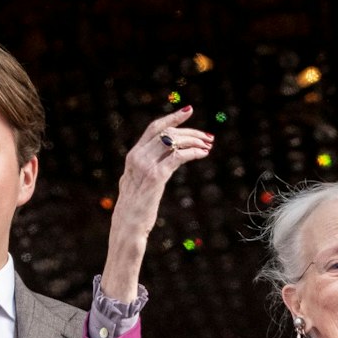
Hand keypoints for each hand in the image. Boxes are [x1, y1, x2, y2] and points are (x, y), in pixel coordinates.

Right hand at [101, 108, 215, 300]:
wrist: (128, 226)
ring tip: (209, 145)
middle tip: (208, 136)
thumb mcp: (135, 184)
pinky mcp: (156, 177)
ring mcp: (145, 166)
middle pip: (167, 133)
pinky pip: (178, 157)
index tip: (188, 111)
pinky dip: (193, 152)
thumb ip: (142, 169)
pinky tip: (202, 154)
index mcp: (133, 156)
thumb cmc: (134, 209)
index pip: (153, 128)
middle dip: (190, 131)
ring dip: (194, 141)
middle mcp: (137, 157)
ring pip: (174, 142)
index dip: (172, 118)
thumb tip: (155, 164)